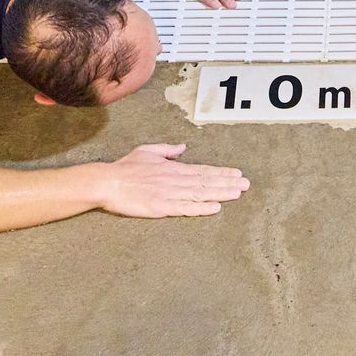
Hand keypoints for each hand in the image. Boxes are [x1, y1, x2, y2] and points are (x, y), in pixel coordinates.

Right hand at [98, 144, 248, 217]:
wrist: (108, 182)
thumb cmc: (125, 167)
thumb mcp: (148, 151)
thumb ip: (167, 150)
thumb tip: (183, 147)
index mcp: (173, 168)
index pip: (203, 170)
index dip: (221, 173)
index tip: (237, 174)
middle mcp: (175, 179)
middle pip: (206, 182)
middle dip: (227, 182)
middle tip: (246, 184)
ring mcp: (169, 194)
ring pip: (200, 194)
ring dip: (220, 193)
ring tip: (238, 193)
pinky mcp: (161, 207)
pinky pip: (185, 208)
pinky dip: (201, 208)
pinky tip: (215, 208)